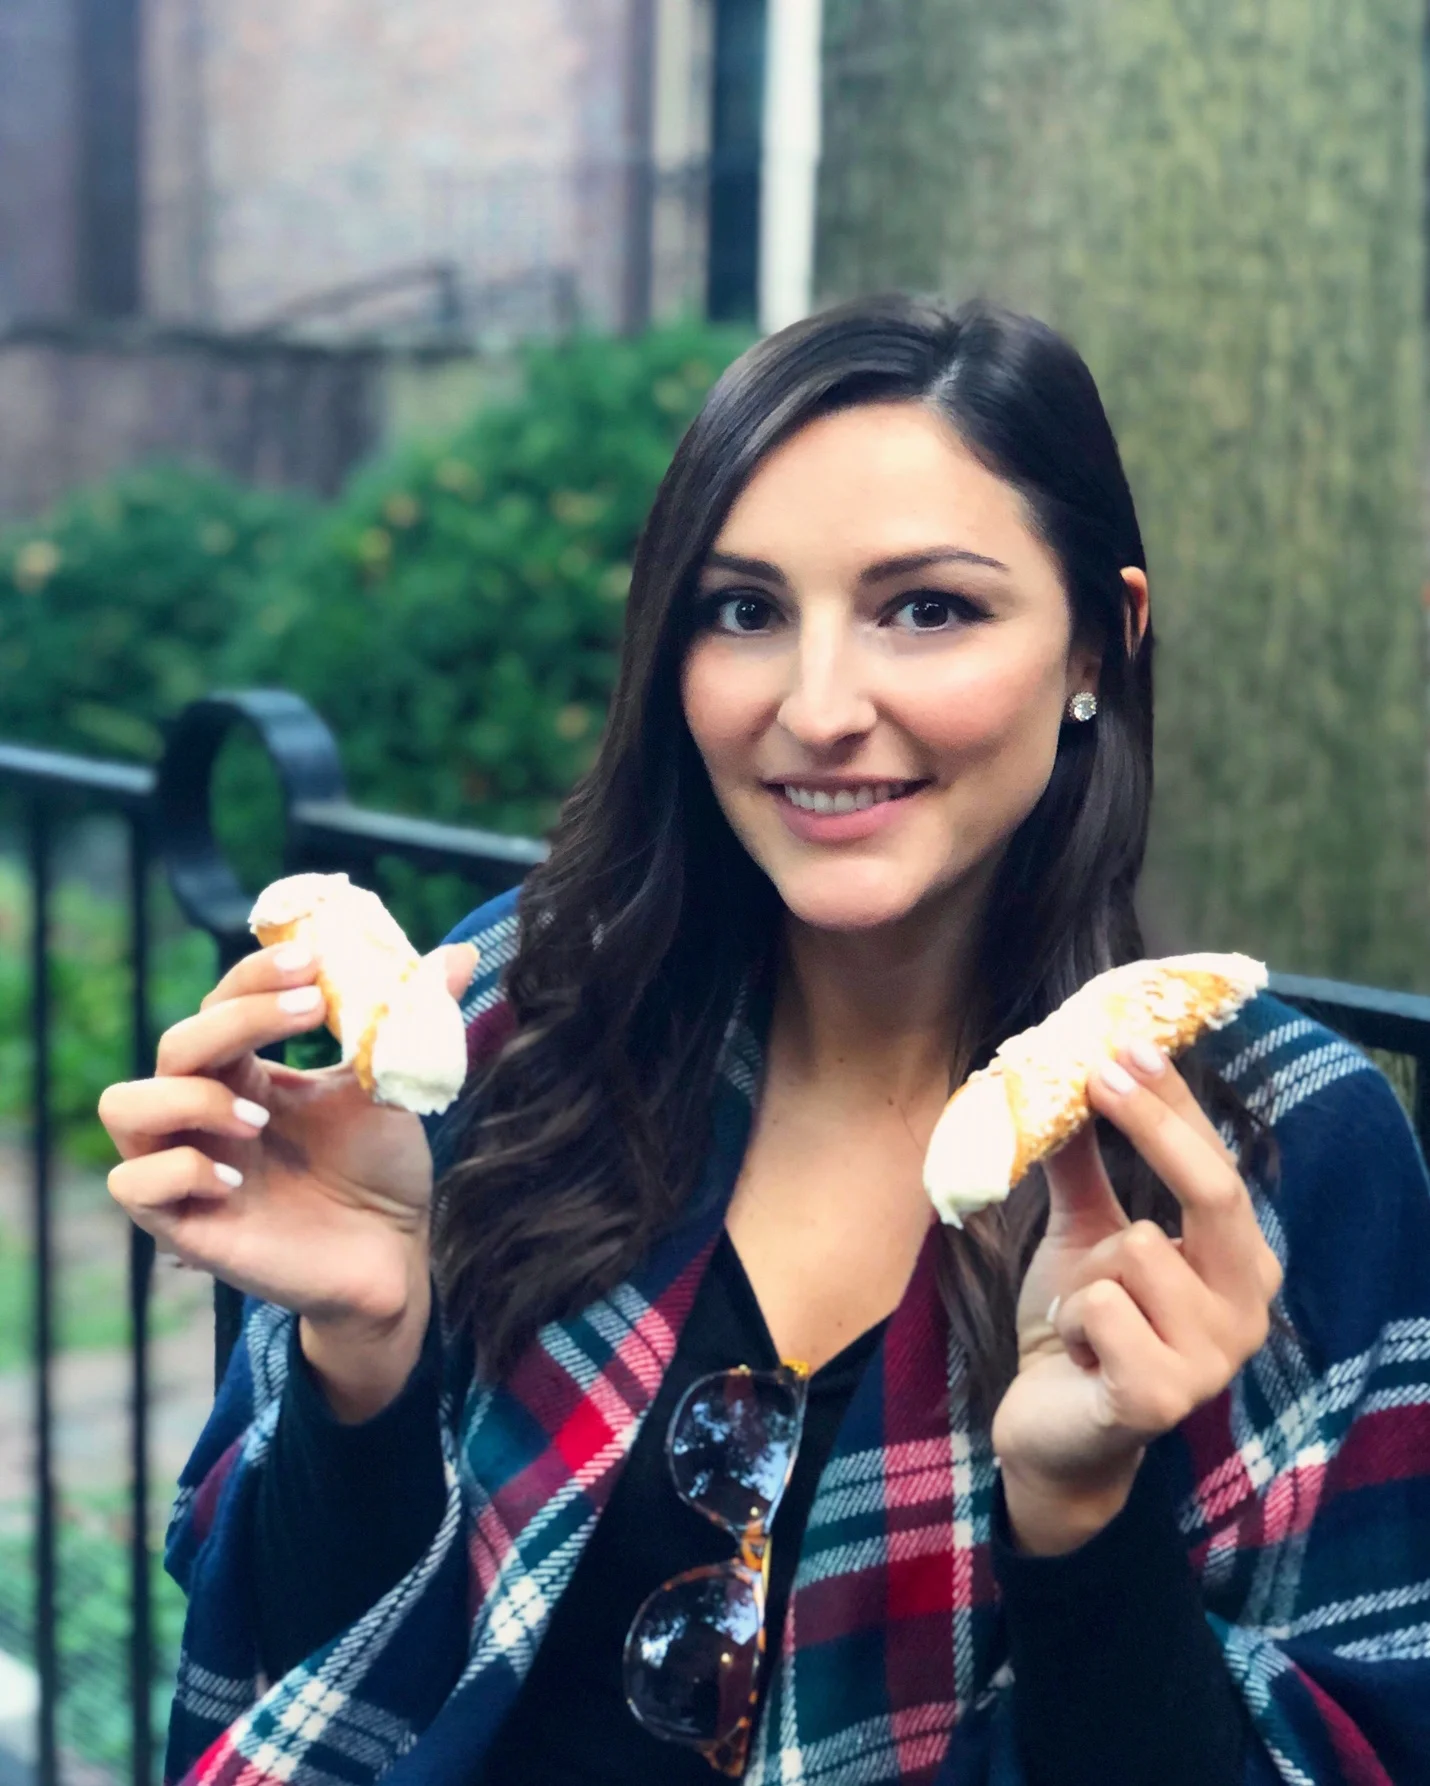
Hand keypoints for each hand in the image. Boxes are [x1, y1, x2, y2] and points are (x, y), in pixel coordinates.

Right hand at [99, 938, 479, 1336]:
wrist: (394, 1258)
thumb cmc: (380, 1171)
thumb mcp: (395, 1088)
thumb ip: (410, 1023)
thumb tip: (461, 955)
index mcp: (245, 1073)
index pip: (220, 1002)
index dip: (256, 975)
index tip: (312, 961)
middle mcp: (205, 1114)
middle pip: (176, 1043)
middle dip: (238, 1019)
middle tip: (310, 1013)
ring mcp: (188, 1168)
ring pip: (124, 1107)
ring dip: (189, 1097)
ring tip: (258, 1118)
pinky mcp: (183, 1226)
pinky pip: (132, 1186)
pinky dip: (178, 1169)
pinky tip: (233, 1178)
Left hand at [990, 1046, 1281, 1553]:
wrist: (1049, 1434)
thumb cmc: (1078, 1330)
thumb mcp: (1082, 1235)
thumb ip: (1085, 1167)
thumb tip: (1069, 1077)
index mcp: (1237, 1263)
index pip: (1218, 1163)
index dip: (1174, 1101)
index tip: (1125, 1042)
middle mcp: (1246, 1308)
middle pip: (1215, 1190)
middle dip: (1154, 1125)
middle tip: (1095, 1072)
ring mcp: (1213, 1359)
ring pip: (1136, 1249)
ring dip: (1084, 1275)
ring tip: (1082, 1319)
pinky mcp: (1164, 1397)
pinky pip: (1101, 1306)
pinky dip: (1070, 1318)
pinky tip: (1078, 1356)